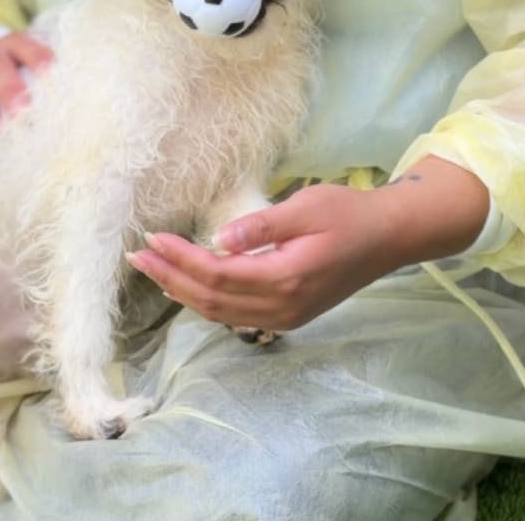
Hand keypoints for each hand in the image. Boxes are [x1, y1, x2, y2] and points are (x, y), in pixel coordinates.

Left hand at [127, 157, 488, 330]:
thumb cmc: (348, 214)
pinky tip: (188, 286)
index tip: (152, 239)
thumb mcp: (307, 207)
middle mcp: (282, 306)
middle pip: (212, 299)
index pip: (217, 274)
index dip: (180, 259)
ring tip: (153, 272)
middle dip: (170, 278)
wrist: (387, 238)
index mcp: (286, 277)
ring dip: (183, 292)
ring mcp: (286, 316)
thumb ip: (263, 225)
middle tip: (137, 258)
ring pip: (221, 313)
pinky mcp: (288, 315)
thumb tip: (219, 237)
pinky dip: (206, 301)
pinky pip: (236, 314)